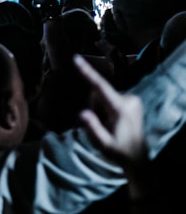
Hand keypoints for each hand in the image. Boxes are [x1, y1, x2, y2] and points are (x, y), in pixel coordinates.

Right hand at [75, 54, 145, 168]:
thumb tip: (82, 113)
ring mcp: (132, 99)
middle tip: (102, 126)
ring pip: (102, 96)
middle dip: (94, 107)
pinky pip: (108, 98)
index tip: (76, 58)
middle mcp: (128, 99)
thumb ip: (93, 129)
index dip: (88, 72)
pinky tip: (113, 122)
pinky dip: (106, 108)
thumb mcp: (104, 145)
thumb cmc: (119, 152)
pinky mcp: (131, 100)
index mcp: (120, 109)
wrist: (137, 157)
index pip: (100, 87)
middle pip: (98, 93)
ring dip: (100, 109)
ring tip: (109, 126)